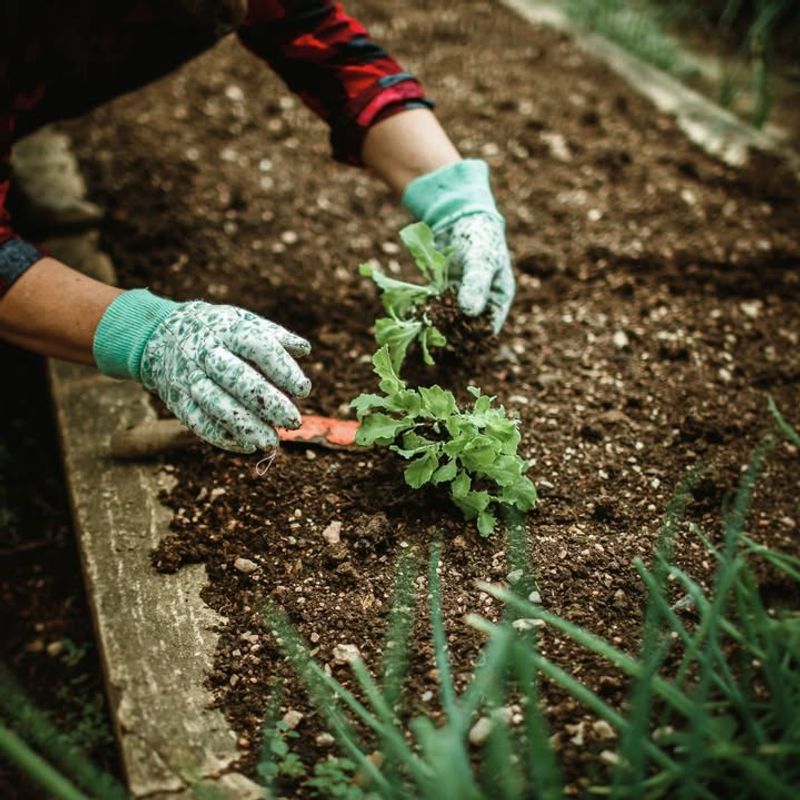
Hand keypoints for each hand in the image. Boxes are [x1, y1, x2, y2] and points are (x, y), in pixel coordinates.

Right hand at [93, 290, 310, 452]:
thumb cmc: (216, 330)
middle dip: (267, 402)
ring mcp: (189, 377)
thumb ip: (275, 335)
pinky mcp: (177, 400)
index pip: (257, 346)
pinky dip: (222, 437)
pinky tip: (247, 446)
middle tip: (293, 421)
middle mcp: (205, 353)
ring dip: (245, 426)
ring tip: (272, 441)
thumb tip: (304, 349)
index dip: (282, 368)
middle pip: (236, 378)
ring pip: (216, 404)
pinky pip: (197, 422)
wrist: (159, 334)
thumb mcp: (242, 321)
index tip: (304, 390)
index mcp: (227, 330)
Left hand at [402, 159, 514, 332]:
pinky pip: (435, 308)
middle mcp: (481, 303)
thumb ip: (476, 284)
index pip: (489, 328)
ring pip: (449, 321)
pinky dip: (426, 313)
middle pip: (467, 328)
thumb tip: (469, 311)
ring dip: (436, 328)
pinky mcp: (443, 293)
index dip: (474, 339)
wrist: (459, 215)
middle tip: (434, 343)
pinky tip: (413, 319)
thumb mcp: (481, 260)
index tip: (456, 346)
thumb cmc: (479, 236)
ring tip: (421, 336)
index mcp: (499, 299)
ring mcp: (461, 299)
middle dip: (451, 337)